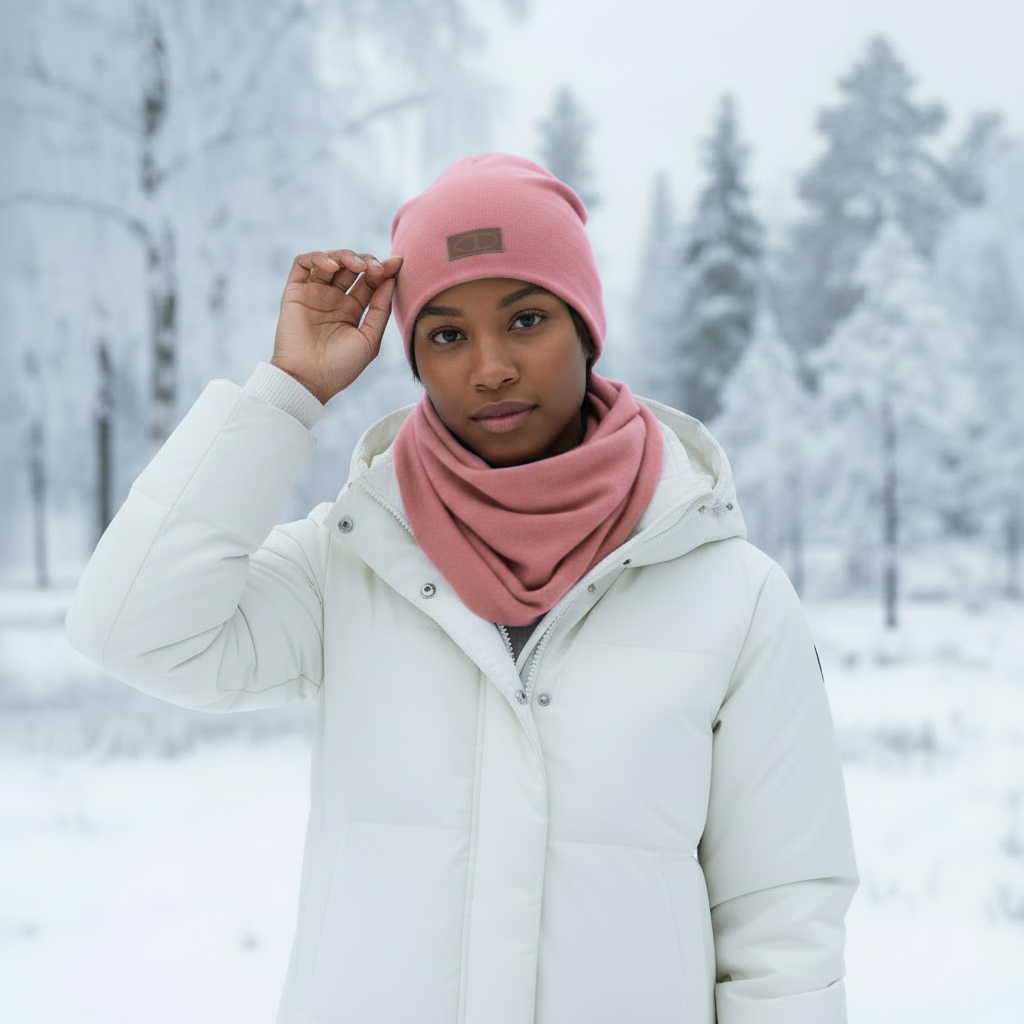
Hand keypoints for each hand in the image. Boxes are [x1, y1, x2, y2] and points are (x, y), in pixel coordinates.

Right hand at [270, 249, 402, 403]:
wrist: (308, 380)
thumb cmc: (341, 367)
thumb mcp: (370, 339)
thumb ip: (380, 310)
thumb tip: (391, 280)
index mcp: (352, 310)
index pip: (370, 282)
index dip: (384, 270)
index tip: (398, 263)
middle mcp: (334, 299)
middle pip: (352, 267)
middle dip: (367, 261)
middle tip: (377, 268)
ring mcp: (314, 294)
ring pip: (330, 260)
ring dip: (346, 256)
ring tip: (359, 267)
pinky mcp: (295, 292)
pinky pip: (303, 263)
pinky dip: (318, 258)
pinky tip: (333, 267)